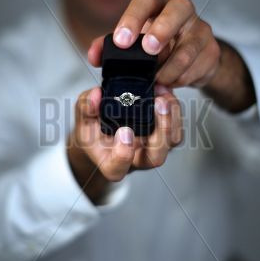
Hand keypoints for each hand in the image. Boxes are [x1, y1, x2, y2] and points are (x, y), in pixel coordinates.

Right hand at [67, 86, 181, 201]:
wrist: (106, 132)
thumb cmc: (94, 131)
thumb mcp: (82, 119)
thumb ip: (86, 108)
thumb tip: (96, 95)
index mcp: (111, 162)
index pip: (117, 169)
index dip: (122, 156)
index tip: (124, 131)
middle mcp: (136, 159)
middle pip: (156, 158)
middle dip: (161, 132)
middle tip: (158, 104)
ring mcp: (152, 148)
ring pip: (172, 141)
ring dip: (172, 117)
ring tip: (163, 94)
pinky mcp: (164, 136)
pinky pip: (177, 126)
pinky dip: (174, 108)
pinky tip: (165, 91)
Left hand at [88, 0, 220, 88]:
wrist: (190, 59)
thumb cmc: (156, 47)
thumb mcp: (131, 44)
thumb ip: (109, 48)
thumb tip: (94, 56)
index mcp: (157, 4)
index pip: (146, 0)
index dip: (133, 18)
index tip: (121, 42)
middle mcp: (181, 11)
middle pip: (179, 8)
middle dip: (163, 29)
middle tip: (149, 51)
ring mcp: (200, 30)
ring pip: (190, 46)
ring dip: (171, 67)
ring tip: (157, 80)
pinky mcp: (212, 51)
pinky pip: (198, 67)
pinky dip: (182, 79)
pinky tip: (171, 83)